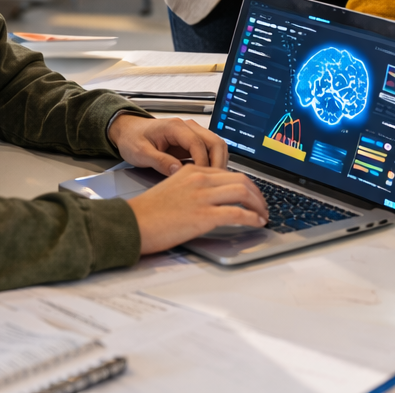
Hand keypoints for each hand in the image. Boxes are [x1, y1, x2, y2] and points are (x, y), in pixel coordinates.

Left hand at [108, 114, 227, 173]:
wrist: (128, 132)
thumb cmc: (132, 138)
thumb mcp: (140, 152)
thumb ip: (159, 161)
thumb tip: (178, 171)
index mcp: (175, 127)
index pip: (198, 144)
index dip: (203, 163)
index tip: (202, 178)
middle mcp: (188, 127)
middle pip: (215, 142)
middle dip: (218, 162)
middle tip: (216, 182)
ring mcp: (192, 133)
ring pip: (216, 146)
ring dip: (218, 163)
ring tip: (214, 181)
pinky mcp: (191, 142)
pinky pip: (209, 151)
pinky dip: (212, 163)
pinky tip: (208, 176)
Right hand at [128, 165, 267, 253]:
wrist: (131, 223)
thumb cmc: (147, 212)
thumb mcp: (171, 188)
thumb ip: (192, 187)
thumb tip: (211, 197)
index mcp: (192, 171)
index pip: (228, 173)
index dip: (246, 185)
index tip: (252, 196)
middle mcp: (199, 179)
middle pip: (241, 179)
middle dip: (257, 193)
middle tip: (263, 205)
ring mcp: (202, 196)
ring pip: (243, 192)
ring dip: (258, 205)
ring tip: (263, 215)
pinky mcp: (202, 216)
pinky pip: (237, 213)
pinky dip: (251, 218)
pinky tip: (256, 223)